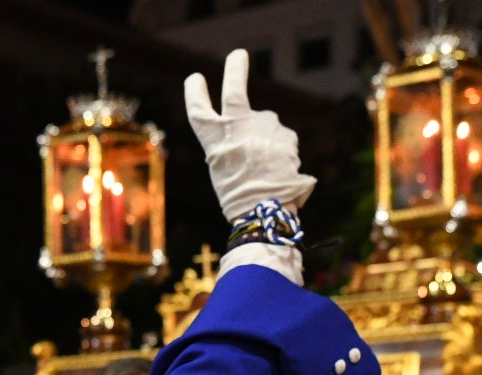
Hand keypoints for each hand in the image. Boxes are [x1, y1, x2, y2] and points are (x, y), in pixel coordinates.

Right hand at [184, 50, 315, 222]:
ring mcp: (263, 128)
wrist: (265, 212)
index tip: (196, 79)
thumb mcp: (224, 169)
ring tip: (267, 174)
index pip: (199, 109)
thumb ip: (233, 145)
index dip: (195, 92)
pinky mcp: (285, 135)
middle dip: (235, 69)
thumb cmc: (239, 199)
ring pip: (267, 128)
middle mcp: (237, 126)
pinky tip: (280, 173)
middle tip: (238, 55)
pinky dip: (282, 154)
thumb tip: (256, 136)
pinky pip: (283, 142)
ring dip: (268, 144)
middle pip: (234, 90)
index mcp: (214, 139)